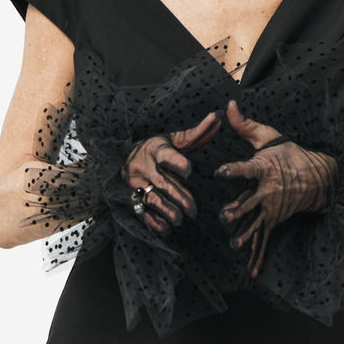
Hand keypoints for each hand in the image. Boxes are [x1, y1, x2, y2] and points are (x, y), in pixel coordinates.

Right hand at [121, 110, 220, 234]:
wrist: (124, 155)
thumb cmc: (158, 147)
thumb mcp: (175, 139)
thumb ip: (197, 132)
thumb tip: (218, 116)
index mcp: (155, 149)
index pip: (166, 155)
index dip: (176, 162)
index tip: (188, 170)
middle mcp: (144, 166)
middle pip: (162, 182)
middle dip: (178, 196)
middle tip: (193, 210)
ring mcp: (136, 183)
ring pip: (152, 199)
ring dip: (166, 211)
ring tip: (180, 219)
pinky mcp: (132, 197)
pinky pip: (141, 211)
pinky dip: (154, 221)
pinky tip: (166, 228)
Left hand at [214, 100, 336, 277]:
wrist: (318, 176)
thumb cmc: (289, 153)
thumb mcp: (269, 136)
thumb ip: (245, 124)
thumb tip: (228, 104)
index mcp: (264, 168)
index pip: (245, 169)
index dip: (232, 170)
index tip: (219, 172)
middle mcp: (268, 191)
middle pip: (250, 201)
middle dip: (237, 209)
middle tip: (223, 216)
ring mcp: (272, 209)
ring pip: (256, 224)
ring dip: (246, 235)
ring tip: (234, 244)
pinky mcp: (274, 221)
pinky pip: (265, 240)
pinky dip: (258, 257)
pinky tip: (250, 272)